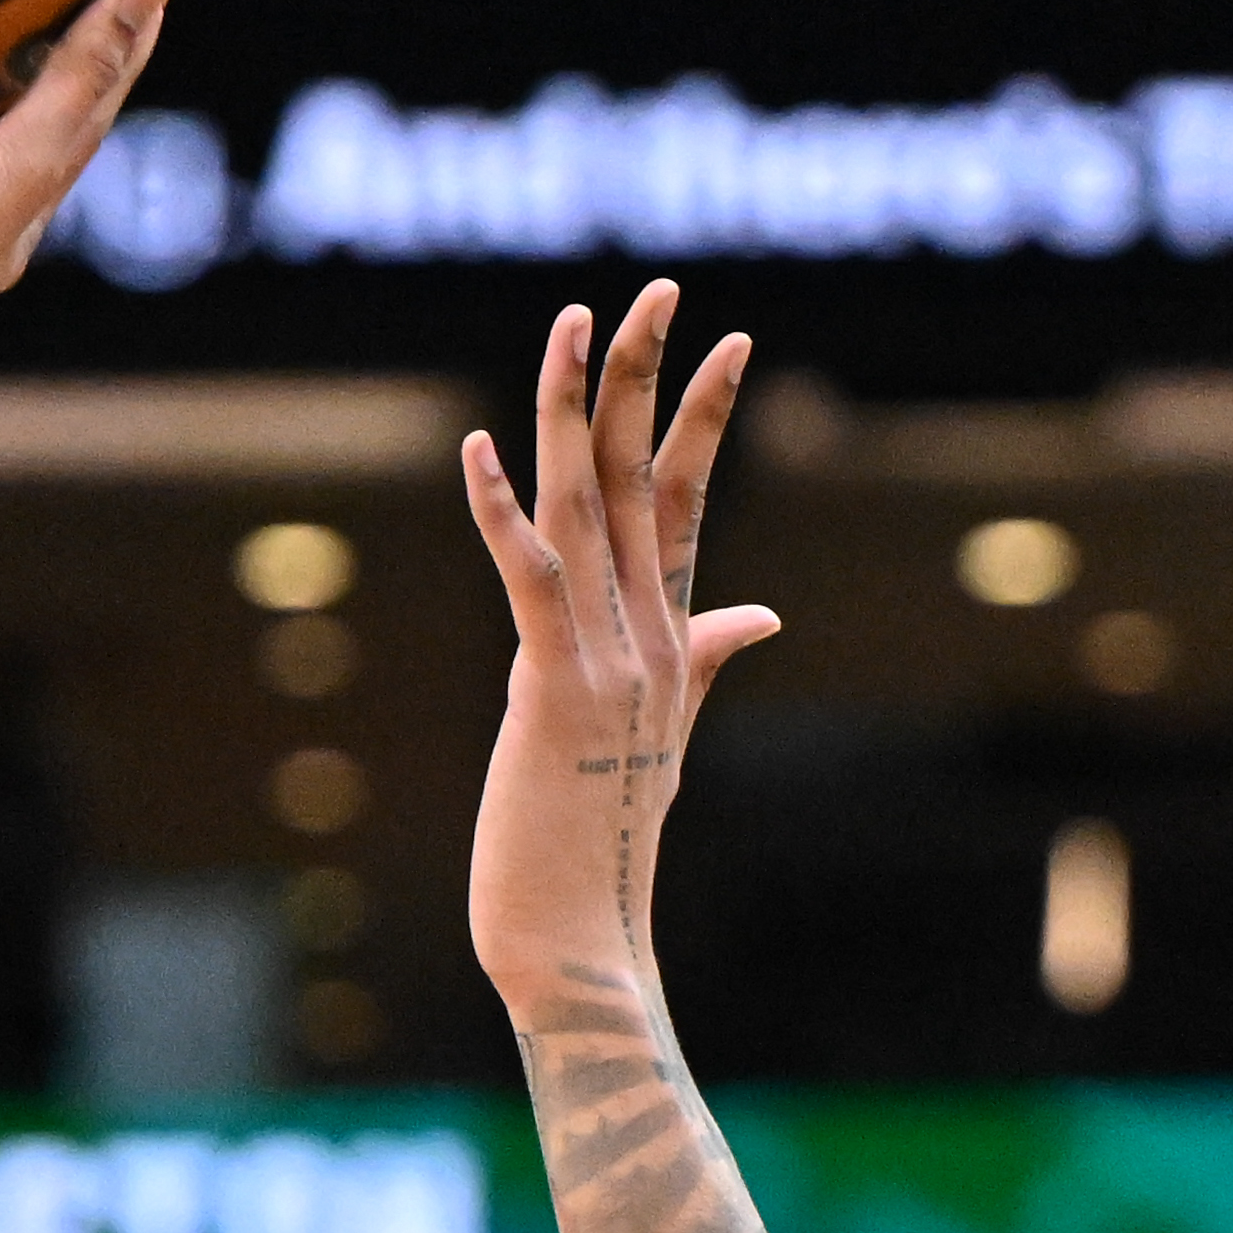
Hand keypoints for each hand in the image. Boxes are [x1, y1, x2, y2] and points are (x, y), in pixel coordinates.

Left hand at [461, 283, 771, 1015]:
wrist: (586, 947)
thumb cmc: (602, 852)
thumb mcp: (660, 741)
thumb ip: (706, 664)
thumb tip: (759, 616)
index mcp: (671, 643)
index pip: (693, 504)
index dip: (706, 419)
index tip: (726, 342)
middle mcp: (651, 637)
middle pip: (652, 479)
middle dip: (649, 378)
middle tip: (656, 286)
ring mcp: (609, 662)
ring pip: (593, 506)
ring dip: (578, 409)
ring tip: (571, 320)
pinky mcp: (553, 692)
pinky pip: (529, 580)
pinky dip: (501, 512)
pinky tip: (474, 451)